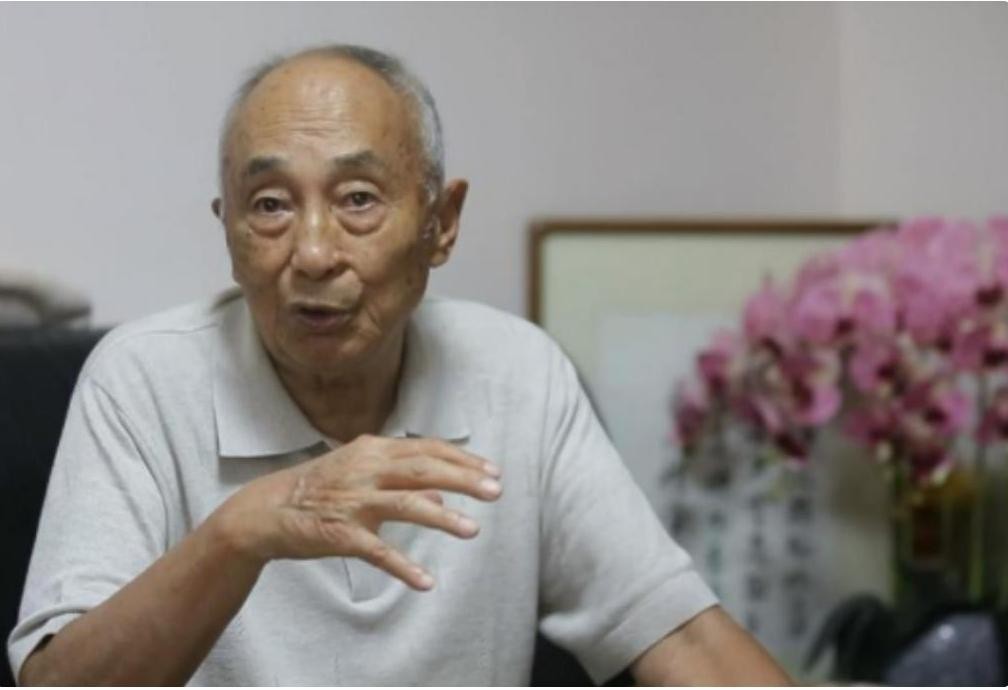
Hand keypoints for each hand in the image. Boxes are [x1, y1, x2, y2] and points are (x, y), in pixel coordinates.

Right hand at [212, 434, 501, 589]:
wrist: (268, 509)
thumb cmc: (322, 489)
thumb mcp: (362, 475)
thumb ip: (402, 482)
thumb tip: (443, 500)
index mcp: (374, 450)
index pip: (427, 449)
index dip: (462, 460)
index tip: (492, 471)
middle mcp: (366, 469)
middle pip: (423, 469)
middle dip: (463, 479)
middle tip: (496, 491)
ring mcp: (353, 500)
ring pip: (406, 504)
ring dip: (442, 518)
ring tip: (473, 530)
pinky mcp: (340, 533)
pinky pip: (377, 551)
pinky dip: (402, 566)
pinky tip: (426, 582)